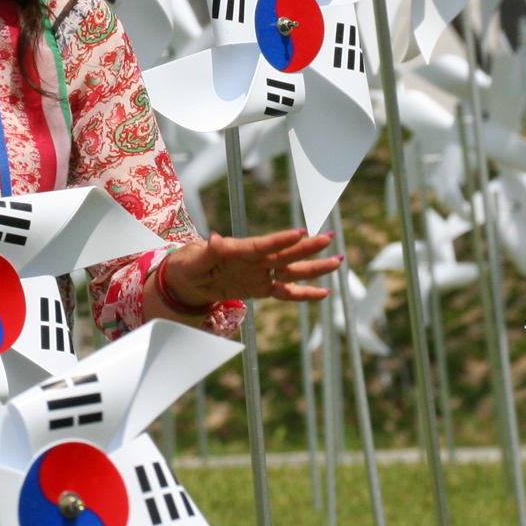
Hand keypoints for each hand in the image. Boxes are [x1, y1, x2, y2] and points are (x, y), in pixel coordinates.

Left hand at [160, 229, 341, 308]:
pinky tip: (324, 293)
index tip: (300, 232)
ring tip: (337, 261)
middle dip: (307, 247)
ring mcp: (259, 273)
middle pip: (284, 254)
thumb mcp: (191, 260)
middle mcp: (253, 260)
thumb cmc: (188, 265)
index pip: (261, 245)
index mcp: (237, 250)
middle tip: (329, 237)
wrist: (187, 281)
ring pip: (291, 270)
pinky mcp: (261, 288)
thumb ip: (206, 252)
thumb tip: (215, 238)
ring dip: (314, 267)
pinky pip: (286, 291)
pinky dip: (303, 293)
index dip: (280, 240)